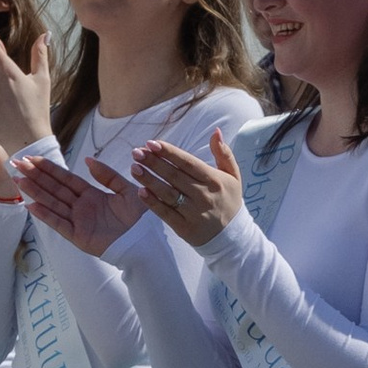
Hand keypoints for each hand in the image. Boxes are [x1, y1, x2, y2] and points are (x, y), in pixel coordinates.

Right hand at [15, 146, 146, 258]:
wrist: (146, 241)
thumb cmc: (140, 217)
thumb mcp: (126, 190)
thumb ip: (107, 175)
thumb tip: (87, 160)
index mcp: (91, 194)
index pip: (65, 178)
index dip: (48, 168)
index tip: (32, 158)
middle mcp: (81, 207)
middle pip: (54, 188)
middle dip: (35, 176)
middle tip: (17, 163)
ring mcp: (78, 221)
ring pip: (52, 203)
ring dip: (35, 192)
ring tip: (18, 180)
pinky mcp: (79, 237)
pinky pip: (59, 224)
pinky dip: (45, 215)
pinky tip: (31, 205)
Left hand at [134, 128, 250, 249]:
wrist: (232, 236)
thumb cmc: (229, 200)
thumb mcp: (232, 175)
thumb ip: (223, 153)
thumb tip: (215, 131)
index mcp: (214, 180)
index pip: (188, 163)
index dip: (169, 152)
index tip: (151, 143)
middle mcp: (204, 195)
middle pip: (174, 176)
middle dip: (154, 163)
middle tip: (136, 152)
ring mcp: (194, 213)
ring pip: (168, 194)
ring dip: (149, 180)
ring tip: (134, 168)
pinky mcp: (185, 228)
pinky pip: (166, 214)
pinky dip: (152, 203)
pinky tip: (140, 191)